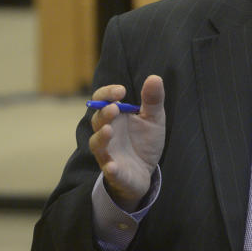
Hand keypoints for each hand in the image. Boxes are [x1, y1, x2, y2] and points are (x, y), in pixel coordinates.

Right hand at [88, 74, 165, 211]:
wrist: (146, 171)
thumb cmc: (144, 141)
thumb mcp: (153, 119)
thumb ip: (153, 100)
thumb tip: (154, 77)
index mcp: (114, 117)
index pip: (102, 100)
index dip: (107, 94)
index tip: (121, 90)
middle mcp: (106, 133)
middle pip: (97, 121)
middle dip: (104, 114)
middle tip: (114, 108)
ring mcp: (108, 153)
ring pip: (97, 145)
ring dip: (101, 138)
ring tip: (109, 131)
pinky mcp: (115, 173)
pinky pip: (110, 171)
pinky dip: (110, 169)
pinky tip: (112, 166)